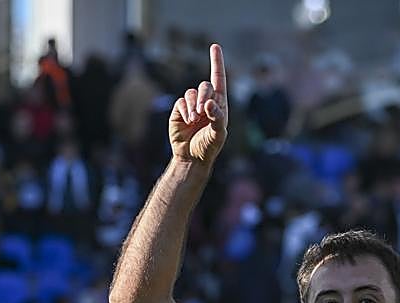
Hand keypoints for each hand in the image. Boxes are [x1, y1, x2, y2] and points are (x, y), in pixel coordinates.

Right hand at [169, 43, 228, 166]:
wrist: (191, 158)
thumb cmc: (209, 147)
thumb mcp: (218, 134)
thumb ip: (217, 118)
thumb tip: (209, 104)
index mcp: (219, 105)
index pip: (219, 79)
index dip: (217, 62)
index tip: (214, 46)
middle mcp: (206, 102)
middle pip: (205, 86)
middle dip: (204, 95)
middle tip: (202, 111)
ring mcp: (192, 106)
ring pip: (191, 92)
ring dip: (193, 104)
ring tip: (194, 119)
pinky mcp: (179, 111)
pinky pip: (181, 101)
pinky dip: (185, 109)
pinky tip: (188, 121)